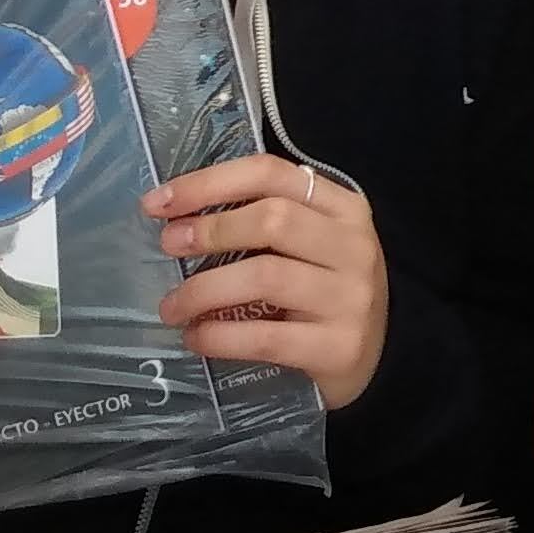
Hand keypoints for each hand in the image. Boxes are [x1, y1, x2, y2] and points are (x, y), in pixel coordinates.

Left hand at [152, 155, 388, 406]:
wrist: (376, 358)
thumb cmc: (325, 291)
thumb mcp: (311, 244)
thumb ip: (266, 221)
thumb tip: (177, 216)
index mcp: (344, 208)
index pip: (272, 174)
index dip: (209, 183)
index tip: (157, 203)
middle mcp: (353, 246)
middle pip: (273, 219)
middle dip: (210, 230)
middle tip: (167, 247)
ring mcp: (351, 297)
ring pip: (266, 276)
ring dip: (204, 290)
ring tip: (171, 307)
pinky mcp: (339, 346)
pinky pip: (266, 336)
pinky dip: (220, 336)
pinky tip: (196, 337)